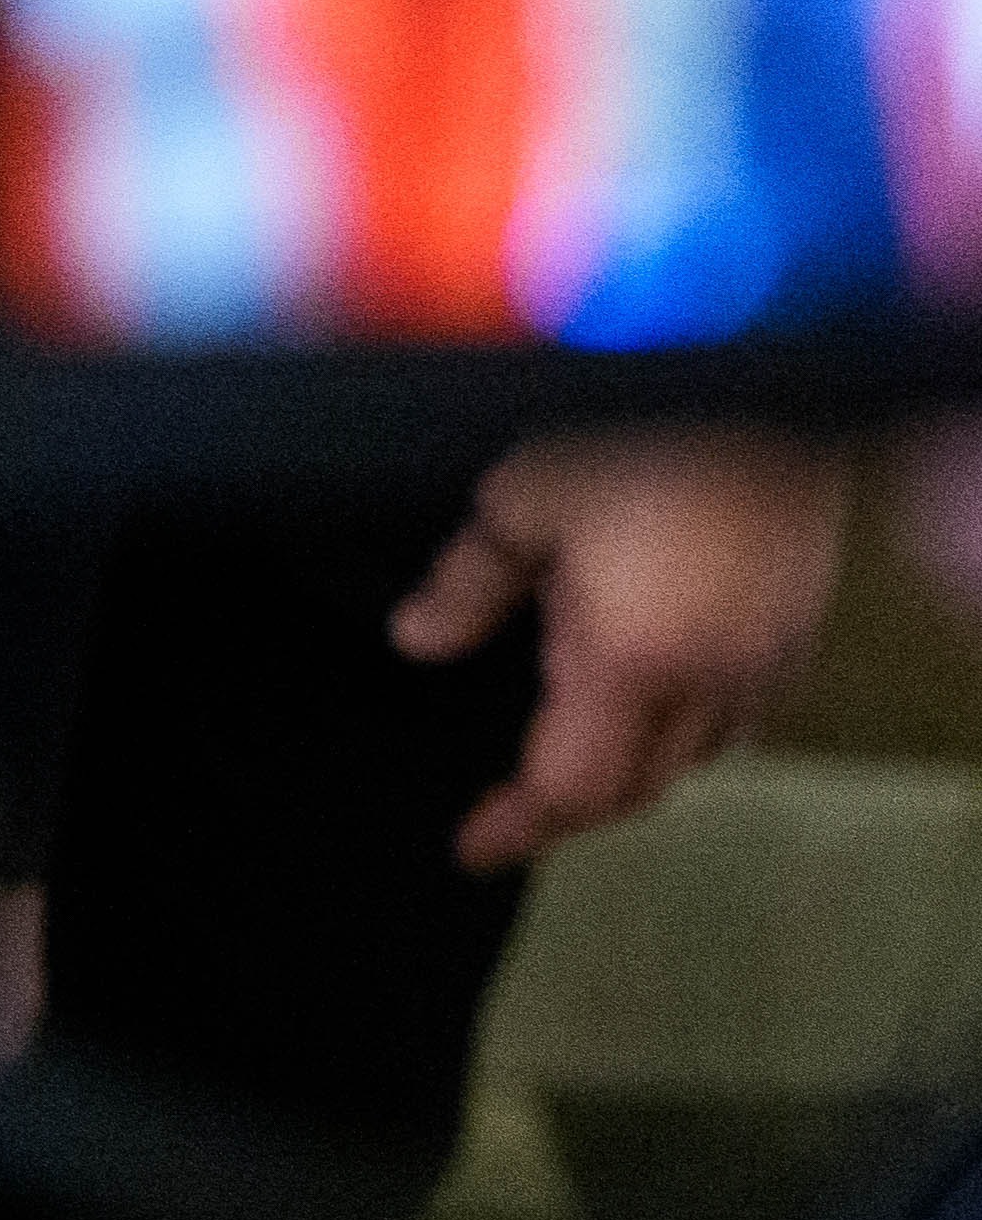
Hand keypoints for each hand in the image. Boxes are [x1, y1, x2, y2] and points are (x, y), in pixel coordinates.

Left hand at [413, 428, 850, 870]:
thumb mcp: (522, 497)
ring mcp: (770, 653)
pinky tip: (656, 697)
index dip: (518, 827)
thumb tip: (418, 640)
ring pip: (699, 754)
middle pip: (639, 787)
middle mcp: (713, 676)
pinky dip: (691, 725)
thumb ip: (467, 584)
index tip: (471, 849)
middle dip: (569, 808)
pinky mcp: (800, 620)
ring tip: (569, 756)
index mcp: (635, 660)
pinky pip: (745, 710)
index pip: (572, 787)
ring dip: (634, 768)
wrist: (770, 370)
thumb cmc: (638, 421)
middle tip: (507, 812)